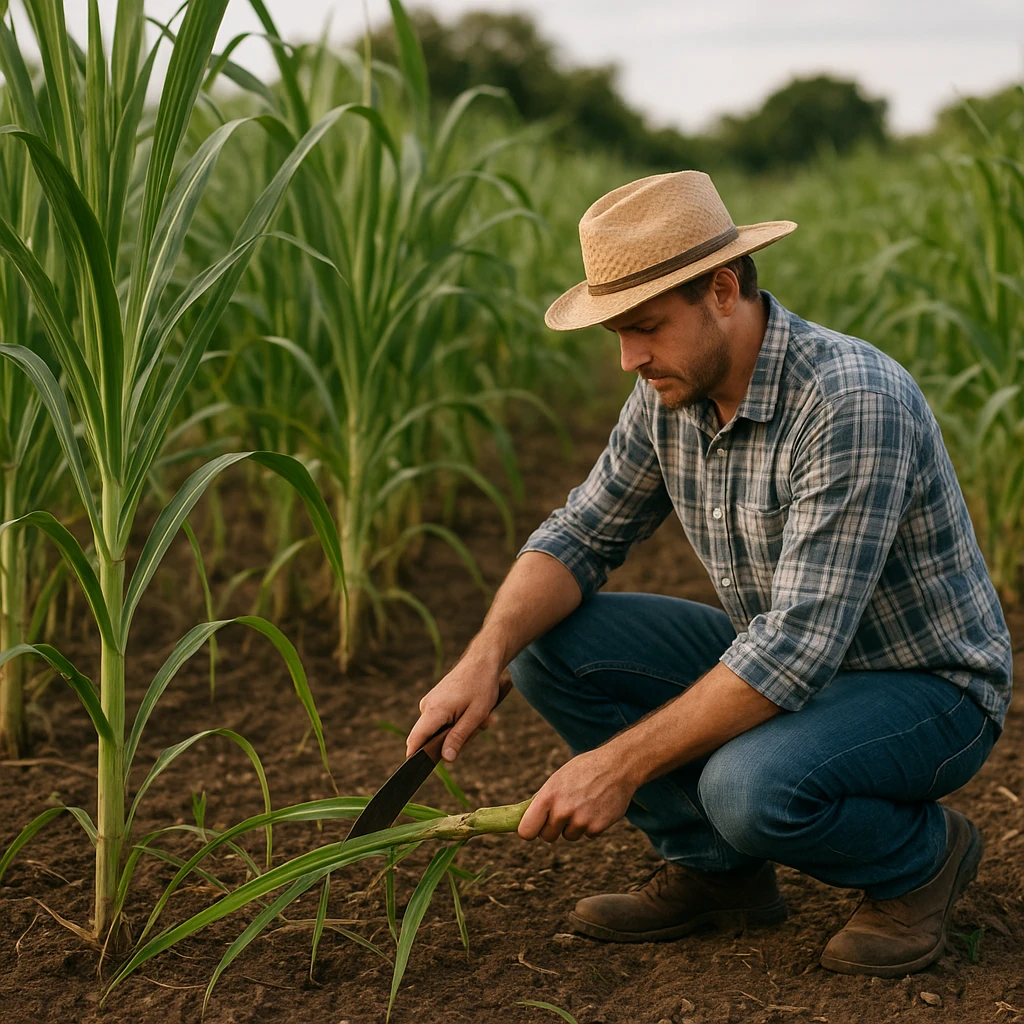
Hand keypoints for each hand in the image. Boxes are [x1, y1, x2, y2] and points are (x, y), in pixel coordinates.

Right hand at [405, 655, 502, 762]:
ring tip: (481, 717)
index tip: (417, 773)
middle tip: (480, 727)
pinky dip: (458, 721)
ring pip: (439, 730)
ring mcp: (430, 703)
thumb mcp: (475, 716)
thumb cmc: (481, 686)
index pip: (415, 740)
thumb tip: (445, 759)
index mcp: (434, 711)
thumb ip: (458, 738)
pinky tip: (473, 711)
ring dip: (460, 729)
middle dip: (455, 740)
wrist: (482, 660)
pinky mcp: (435, 701)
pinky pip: (442, 721)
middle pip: (431, 739)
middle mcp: (426, 706)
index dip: (415, 758)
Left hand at [518, 746, 636, 842]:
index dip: (529, 830)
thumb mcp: (558, 779)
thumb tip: (526, 819)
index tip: (535, 827)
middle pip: (548, 836)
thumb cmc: (584, 770)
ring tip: (585, 804)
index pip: (526, 830)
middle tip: (565, 811)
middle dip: (554, 828)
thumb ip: (544, 799)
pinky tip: (597, 807)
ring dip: (574, 826)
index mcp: (548, 796)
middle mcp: (562, 810)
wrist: (617, 766)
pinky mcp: (597, 827)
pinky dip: (592, 825)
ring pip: (569, 836)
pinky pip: (588, 835)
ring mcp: (580, 820)